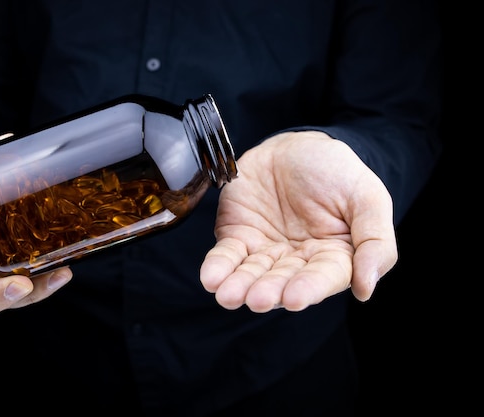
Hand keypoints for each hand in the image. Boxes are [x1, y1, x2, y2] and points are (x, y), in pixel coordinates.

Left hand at [200, 131, 397, 312]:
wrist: (296, 145)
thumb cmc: (337, 172)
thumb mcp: (368, 198)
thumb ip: (376, 242)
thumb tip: (366, 288)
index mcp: (333, 257)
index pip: (323, 278)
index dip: (309, 289)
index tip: (295, 298)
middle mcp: (297, 262)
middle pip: (282, 281)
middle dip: (268, 291)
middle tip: (257, 299)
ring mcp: (265, 251)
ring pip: (251, 274)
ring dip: (239, 286)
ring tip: (228, 294)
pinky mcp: (237, 237)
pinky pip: (226, 255)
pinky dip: (218, 267)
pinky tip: (211, 278)